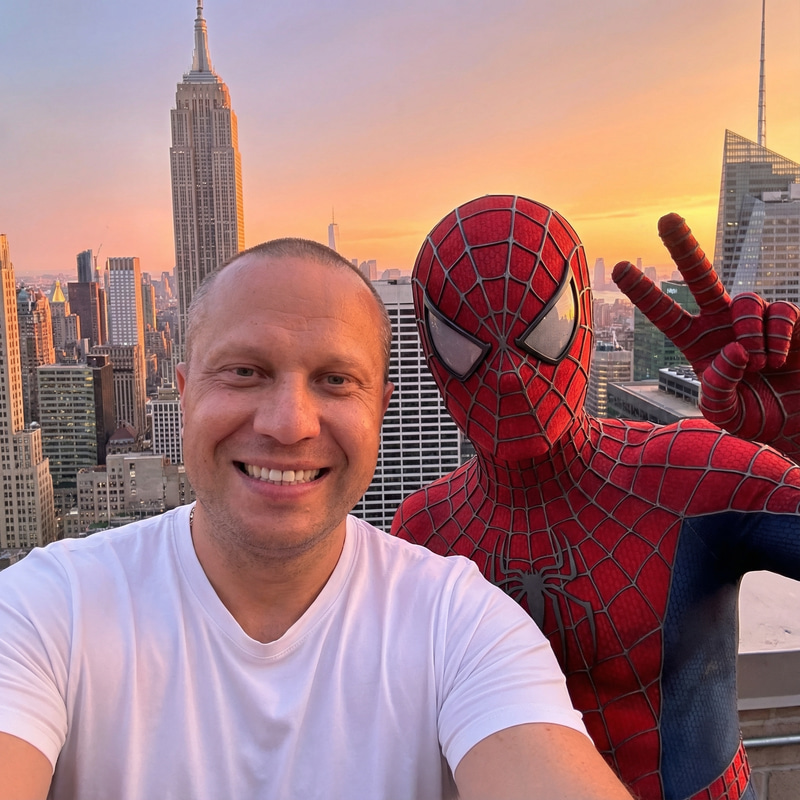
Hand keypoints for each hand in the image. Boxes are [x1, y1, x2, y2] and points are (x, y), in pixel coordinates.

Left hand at [611, 213, 799, 458]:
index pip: (665, 314)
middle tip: (665, 218)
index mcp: (695, 343)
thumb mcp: (724, 413)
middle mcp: (721, 323)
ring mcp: (753, 318)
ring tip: (759, 365)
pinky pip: (780, 311)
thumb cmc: (755, 418)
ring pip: (745, 300)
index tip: (620, 267)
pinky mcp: (787, 319)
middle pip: (700, 275)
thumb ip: (718, 388)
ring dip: (751, 333)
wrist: (796, 422)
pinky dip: (778, 335)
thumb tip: (733, 348)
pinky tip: (778, 359)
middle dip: (684, 246)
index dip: (644, 292)